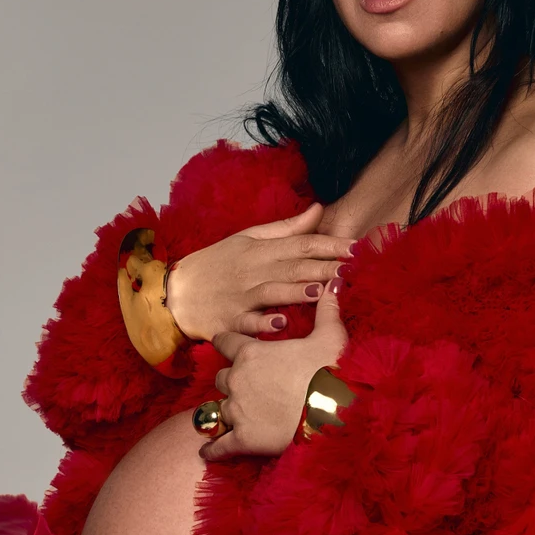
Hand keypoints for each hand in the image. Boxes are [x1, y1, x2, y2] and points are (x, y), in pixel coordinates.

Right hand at [166, 202, 353, 340]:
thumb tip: (319, 210)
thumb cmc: (217, 264)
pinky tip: (280, 324)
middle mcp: (253, 272)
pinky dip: (263, 325)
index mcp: (261, 250)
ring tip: (320, 291)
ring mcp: (241, 297)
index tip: (358, 248)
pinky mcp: (230, 321)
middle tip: (353, 270)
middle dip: (324, 268)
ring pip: (272, 292)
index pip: (302, 244)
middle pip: (293, 268)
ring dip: (296, 292)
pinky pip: (247, 323)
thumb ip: (286, 228)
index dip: (331, 245)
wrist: (176, 292)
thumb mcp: (248, 239)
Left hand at [200, 277, 348, 459]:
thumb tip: (336, 282)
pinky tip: (207, 453)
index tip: (228, 346)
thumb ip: (327, 309)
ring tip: (233, 418)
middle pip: (220, 378)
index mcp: (252, 353)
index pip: (225, 342)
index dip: (227, 343)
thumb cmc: (331, 371)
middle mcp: (237, 379)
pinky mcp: (242, 439)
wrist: (333, 412)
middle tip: (246, 387)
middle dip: (230, 382)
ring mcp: (237, 410)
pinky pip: (217, 445)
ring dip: (224, 413)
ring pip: (217, 409)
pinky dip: (212, 449)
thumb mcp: (331, 336)